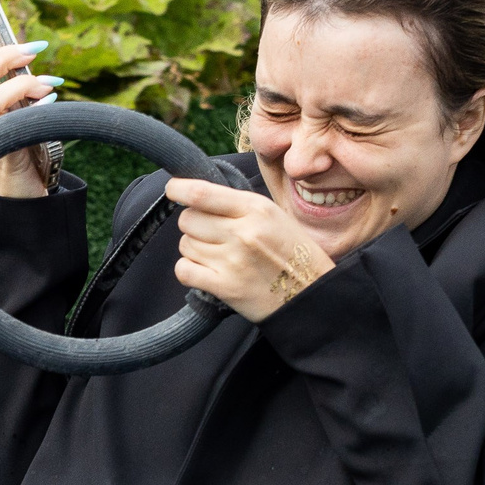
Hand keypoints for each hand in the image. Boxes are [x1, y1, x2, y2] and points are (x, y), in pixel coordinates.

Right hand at [0, 8, 60, 198]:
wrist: (21, 197)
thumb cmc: (24, 150)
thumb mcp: (22, 111)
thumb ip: (24, 88)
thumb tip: (35, 57)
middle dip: (2, 55)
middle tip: (36, 48)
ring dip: (20, 82)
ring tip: (49, 82)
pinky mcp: (3, 152)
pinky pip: (10, 124)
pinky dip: (32, 107)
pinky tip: (51, 103)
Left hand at [165, 177, 331, 321]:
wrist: (311, 294)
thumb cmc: (292, 253)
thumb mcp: (273, 216)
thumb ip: (238, 205)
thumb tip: (196, 197)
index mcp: (255, 209)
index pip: (201, 193)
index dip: (179, 189)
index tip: (173, 190)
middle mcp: (242, 232)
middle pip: (188, 219)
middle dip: (193, 225)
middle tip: (211, 234)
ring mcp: (232, 261)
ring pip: (185, 245)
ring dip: (194, 249)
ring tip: (217, 255)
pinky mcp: (225, 287)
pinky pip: (184, 270)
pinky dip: (189, 270)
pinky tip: (205, 271)